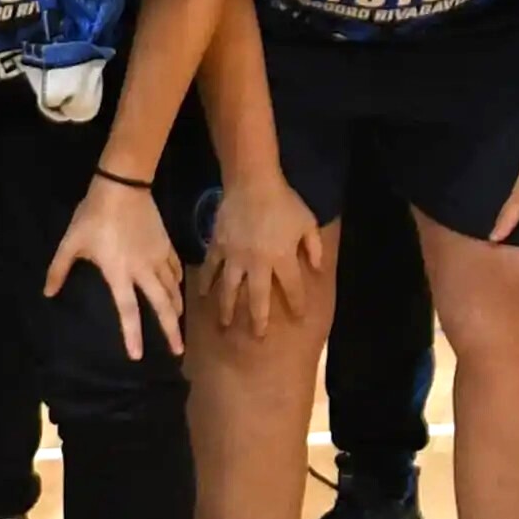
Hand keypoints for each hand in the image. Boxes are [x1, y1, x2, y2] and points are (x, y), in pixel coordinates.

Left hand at [47, 179, 184, 359]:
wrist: (122, 185)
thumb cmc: (93, 215)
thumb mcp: (71, 242)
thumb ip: (59, 269)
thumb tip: (47, 293)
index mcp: (119, 273)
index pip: (128, 311)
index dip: (132, 335)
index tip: (137, 356)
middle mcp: (143, 271)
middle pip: (162, 306)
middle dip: (171, 331)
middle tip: (178, 351)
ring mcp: (158, 257)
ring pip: (173, 289)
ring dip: (177, 309)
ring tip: (180, 325)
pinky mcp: (166, 245)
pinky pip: (176, 269)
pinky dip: (178, 283)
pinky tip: (179, 290)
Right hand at [201, 174, 326, 334]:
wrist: (252, 181)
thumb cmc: (284, 202)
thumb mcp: (308, 222)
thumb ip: (314, 248)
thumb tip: (316, 269)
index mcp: (283, 259)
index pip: (292, 290)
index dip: (297, 305)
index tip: (299, 318)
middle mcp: (258, 264)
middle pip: (258, 298)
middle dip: (259, 320)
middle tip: (257, 337)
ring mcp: (235, 257)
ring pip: (230, 289)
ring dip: (228, 309)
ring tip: (225, 325)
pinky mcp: (218, 247)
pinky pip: (211, 269)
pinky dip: (206, 283)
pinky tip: (202, 296)